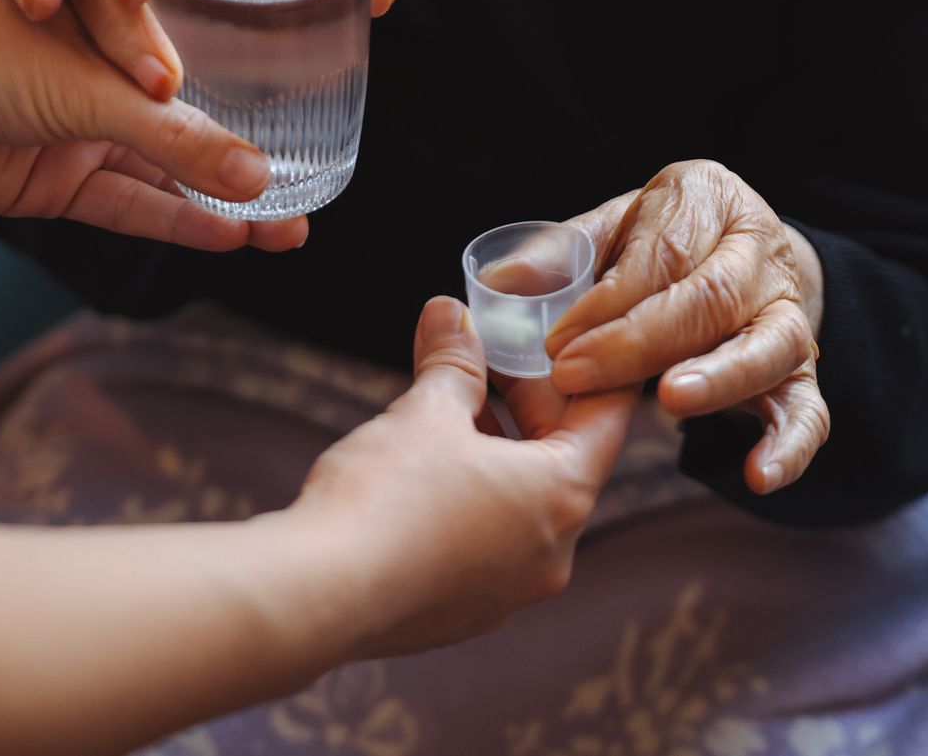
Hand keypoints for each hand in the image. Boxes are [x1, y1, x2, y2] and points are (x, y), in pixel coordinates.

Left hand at [0, 0, 307, 251]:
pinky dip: (174, 224)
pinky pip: (126, 208)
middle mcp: (100, 76)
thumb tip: (261, 182)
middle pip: (189, 126)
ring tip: (288, 229)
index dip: (256, 85)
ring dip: (221, 203)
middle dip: (247, 160)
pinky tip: (232, 238)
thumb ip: (180, 141)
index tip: (312, 109)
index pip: (201, 55)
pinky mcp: (51, 184)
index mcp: (115, 26)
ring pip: (164, 174)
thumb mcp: (98, 90)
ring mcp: (76, 132)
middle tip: (309, 191)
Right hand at [284, 297, 635, 657]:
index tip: (557, 338)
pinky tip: (420, 474)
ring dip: (493, 451)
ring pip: (520, 503)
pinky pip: (484, 543)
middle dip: (524, 403)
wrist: (320, 596)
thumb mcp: (426, 411)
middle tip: (487, 360)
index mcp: (562, 495)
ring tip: (445, 409)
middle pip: (562, 458)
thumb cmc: (385, 500)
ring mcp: (508, 590)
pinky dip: (468, 500)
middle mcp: (551, 552)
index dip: (586, 367)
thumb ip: (452, 361)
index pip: (608, 417)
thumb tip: (451, 314)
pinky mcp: (464, 613)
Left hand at [546, 160, 829, 494]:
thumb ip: (561, 255)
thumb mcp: (612, 228)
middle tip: (576, 375)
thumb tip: (498, 284)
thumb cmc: (659, 241)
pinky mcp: (804, 372)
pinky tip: (757, 477)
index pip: (663, 251)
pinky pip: (808, 412)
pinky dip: (789, 446)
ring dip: (719, 379)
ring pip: (769, 347)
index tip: (556, 340)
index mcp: (709, 200)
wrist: (736, 254)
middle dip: (642, 341)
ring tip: (668, 403)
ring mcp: (789, 314)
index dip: (609, 299)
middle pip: (712, 297)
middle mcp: (760, 254)